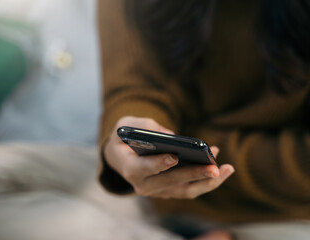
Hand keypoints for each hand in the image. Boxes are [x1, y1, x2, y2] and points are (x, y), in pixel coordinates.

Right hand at [104, 116, 234, 198]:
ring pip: (185, 191)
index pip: (142, 169)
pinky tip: (222, 168)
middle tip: (214, 168)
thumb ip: (146, 127)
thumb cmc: (124, 138)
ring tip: (227, 169)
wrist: (120, 156)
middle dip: (194, 174)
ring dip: (207, 182)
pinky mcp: (169, 191)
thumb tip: (173, 137)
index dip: (158, 164)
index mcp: (129, 168)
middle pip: (171, 182)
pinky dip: (206, 180)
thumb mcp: (127, 125)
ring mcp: (157, 191)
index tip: (174, 157)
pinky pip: (189, 188)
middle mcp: (142, 185)